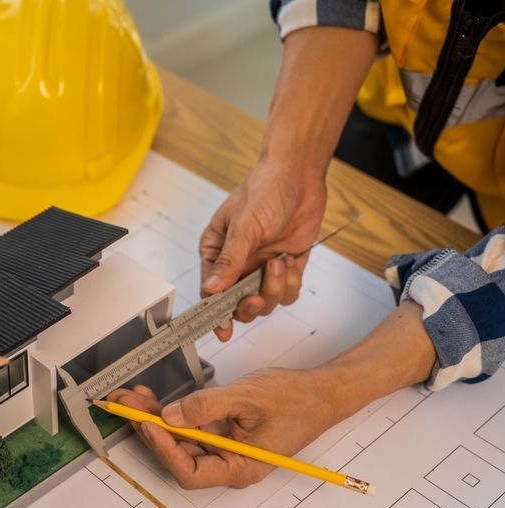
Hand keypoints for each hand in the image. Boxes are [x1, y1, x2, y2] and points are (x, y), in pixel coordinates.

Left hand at [108, 370, 336, 489]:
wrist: (321, 393)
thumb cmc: (295, 400)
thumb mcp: (247, 398)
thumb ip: (206, 407)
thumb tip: (171, 415)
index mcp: (240, 468)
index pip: (192, 472)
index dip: (165, 450)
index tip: (149, 425)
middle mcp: (230, 465)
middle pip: (179, 456)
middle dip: (150, 429)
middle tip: (126, 405)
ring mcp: (225, 451)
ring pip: (181, 441)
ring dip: (155, 419)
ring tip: (133, 398)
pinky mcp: (222, 435)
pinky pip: (191, 429)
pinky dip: (172, 415)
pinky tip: (154, 400)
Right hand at [200, 156, 324, 340]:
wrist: (299, 175)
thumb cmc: (264, 190)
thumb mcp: (243, 226)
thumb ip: (229, 261)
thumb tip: (210, 289)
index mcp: (217, 253)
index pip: (211, 292)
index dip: (215, 314)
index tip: (222, 329)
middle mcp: (238, 265)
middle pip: (238, 304)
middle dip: (249, 305)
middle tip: (256, 298)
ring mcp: (262, 267)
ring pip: (265, 302)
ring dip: (274, 289)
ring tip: (279, 265)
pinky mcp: (286, 267)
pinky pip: (287, 292)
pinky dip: (292, 283)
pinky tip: (291, 262)